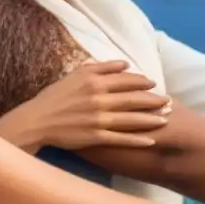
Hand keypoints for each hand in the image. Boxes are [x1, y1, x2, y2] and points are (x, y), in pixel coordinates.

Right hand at [0, 61, 170, 151]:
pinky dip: (137, 140)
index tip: (154, 84)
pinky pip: (121, 139)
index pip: (127, 80)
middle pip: (134, 99)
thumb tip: (126, 63)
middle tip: (168, 102)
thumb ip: (102, 67)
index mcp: (95, 83)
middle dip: (154, 101)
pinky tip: (151, 140)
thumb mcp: (76, 75)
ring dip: (151, 119)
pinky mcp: (95, 136)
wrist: (36, 121)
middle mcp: (99, 100)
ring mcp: (98, 119)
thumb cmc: (56, 97)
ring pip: (131, 119)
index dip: (143, 82)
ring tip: (166, 119)